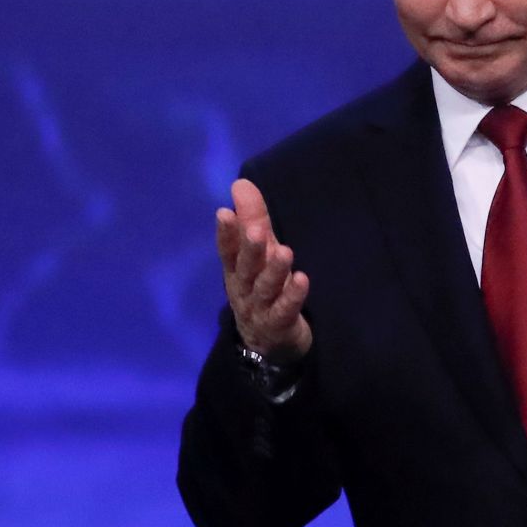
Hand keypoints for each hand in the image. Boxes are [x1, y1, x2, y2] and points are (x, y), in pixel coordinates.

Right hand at [216, 178, 311, 360]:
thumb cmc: (261, 287)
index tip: (224, 213)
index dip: (226, 233)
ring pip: (265, 288)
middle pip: (245, 268)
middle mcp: (244, 288)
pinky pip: (286, 309)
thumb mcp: (257, 254)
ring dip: (274, 270)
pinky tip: (302, 280)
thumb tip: (241, 184)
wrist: (267, 342)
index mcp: (235, 270)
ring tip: (285, 252)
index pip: (228, 250)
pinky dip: (293, 295)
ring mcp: (260, 308)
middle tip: (256, 230)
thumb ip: (252, 219)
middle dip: (250, 249)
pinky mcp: (279, 323)